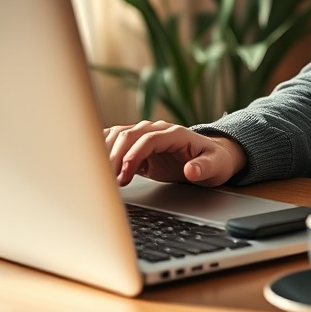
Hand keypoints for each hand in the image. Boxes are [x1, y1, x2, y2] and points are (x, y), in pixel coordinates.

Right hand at [104, 120, 246, 186]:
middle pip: (129, 135)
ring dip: (106, 153)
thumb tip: (191, 170)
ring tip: (101, 176)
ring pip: (119, 136)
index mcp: (175, 133)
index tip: (124, 175)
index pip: (148, 139)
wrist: (211, 158)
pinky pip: (116, 142)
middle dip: (115, 157)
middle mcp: (158, 130)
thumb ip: (203, 168)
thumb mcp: (216, 166)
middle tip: (108, 181)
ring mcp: (146, 136)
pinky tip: (94, 162)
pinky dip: (104, 149)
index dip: (134, 155)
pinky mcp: (139, 147)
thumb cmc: (214, 161)